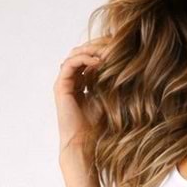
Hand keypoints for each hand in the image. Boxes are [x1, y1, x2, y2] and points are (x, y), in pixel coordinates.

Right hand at [55, 38, 110, 157]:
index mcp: (82, 82)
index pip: (90, 58)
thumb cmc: (97, 126)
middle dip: (98, 46)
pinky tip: (99, 61)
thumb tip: (125, 65)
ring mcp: (64, 82)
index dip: (103, 50)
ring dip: (92, 50)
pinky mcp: (61, 86)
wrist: (84, 143)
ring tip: (107, 50)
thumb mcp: (108, 98)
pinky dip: (84, 59)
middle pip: (83, 53)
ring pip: (76, 55)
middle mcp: (71, 80)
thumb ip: (110, 81)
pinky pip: (71, 64)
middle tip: (114, 42)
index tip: (120, 47)